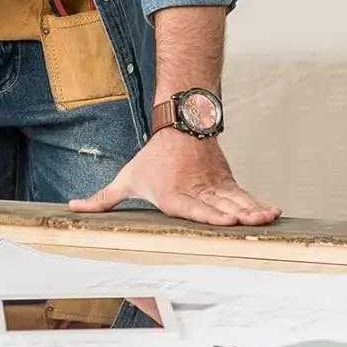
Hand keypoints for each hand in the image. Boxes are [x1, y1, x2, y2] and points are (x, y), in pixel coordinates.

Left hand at [70, 128, 281, 227]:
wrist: (180, 124)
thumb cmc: (152, 157)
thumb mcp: (126, 178)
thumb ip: (103, 199)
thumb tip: (74, 209)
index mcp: (173, 194)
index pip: (193, 206)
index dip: (210, 213)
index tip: (227, 220)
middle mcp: (197, 190)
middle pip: (220, 204)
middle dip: (239, 213)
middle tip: (253, 222)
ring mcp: (214, 185)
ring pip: (237, 199)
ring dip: (254, 209)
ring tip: (268, 218)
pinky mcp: (226, 182)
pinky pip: (244, 195)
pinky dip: (259, 203)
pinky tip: (273, 212)